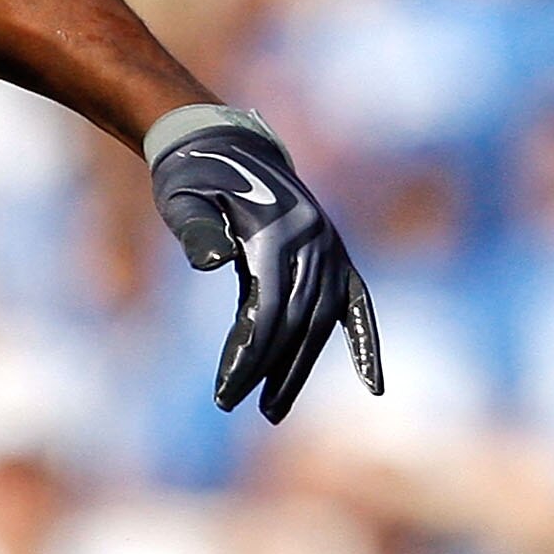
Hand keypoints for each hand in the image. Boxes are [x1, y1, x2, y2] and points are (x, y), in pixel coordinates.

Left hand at [147, 108, 381, 422]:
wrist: (223, 143)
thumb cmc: (192, 176)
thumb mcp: (181, 197)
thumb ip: (194, 228)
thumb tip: (208, 262)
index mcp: (274, 233)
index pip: (266, 312)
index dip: (248, 357)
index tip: (225, 395)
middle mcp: (313, 241)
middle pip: (297, 322)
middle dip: (272, 372)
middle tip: (249, 410)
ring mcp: (329, 246)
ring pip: (322, 320)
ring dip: (300, 366)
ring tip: (274, 408)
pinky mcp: (335, 252)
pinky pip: (358, 303)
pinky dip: (365, 341)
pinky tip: (371, 383)